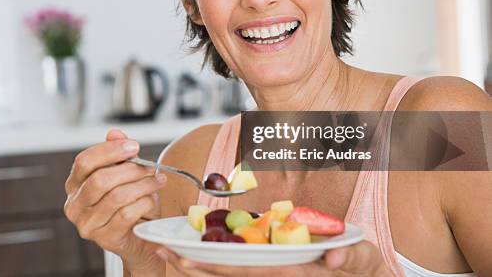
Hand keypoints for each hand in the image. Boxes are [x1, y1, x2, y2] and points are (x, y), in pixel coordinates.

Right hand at [64, 129, 166, 274]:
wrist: (140, 238)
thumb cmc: (131, 202)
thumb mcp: (125, 174)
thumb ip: (118, 154)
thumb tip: (114, 133)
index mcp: (75, 185)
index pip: (84, 161)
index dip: (109, 150)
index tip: (134, 146)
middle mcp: (74, 206)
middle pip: (99, 180)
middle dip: (130, 170)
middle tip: (150, 167)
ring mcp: (87, 225)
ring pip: (116, 197)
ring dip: (143, 185)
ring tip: (157, 181)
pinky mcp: (104, 239)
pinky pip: (127, 214)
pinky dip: (144, 203)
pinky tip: (152, 199)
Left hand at [157, 240, 393, 276]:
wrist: (363, 276)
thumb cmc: (360, 266)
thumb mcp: (360, 259)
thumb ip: (348, 257)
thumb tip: (332, 258)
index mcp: (293, 270)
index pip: (250, 269)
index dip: (218, 264)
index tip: (189, 258)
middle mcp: (278, 274)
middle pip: (232, 273)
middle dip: (198, 266)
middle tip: (164, 254)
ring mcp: (274, 272)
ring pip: (232, 272)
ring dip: (200, 266)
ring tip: (169, 255)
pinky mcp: (273, 267)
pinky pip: (241, 267)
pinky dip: (217, 264)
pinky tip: (195, 258)